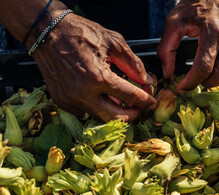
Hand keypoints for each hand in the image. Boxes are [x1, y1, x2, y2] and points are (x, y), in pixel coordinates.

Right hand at [31, 13, 156, 121]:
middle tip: (138, 106)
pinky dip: (97, 106)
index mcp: (98, 78)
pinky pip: (86, 112)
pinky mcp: (62, 102)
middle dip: (132, 114)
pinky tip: (101, 94)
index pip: (130, 97)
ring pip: (101, 117)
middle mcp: (83, 94)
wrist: (47, 32)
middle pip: (116, 118)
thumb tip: (146, 81)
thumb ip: (133, 64)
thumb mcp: (113, 42)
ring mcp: (71, 100)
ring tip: (119, 98)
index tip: (152, 102)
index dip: (146, 101)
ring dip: (114, 111)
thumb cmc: (81, 33)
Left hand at [157, 0, 218, 93]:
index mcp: (211, 30)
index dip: (191, 82)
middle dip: (209, 84)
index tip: (182, 87)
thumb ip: (167, 47)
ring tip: (217, 79)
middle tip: (200, 80)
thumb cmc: (197, 4)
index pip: (203, 67)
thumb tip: (167, 73)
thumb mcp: (175, 21)